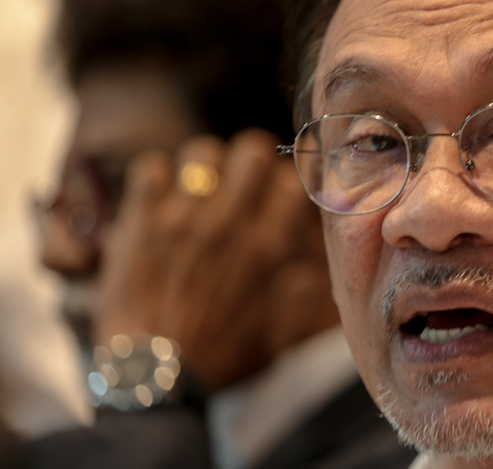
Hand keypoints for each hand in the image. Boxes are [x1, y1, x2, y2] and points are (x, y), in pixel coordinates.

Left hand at [92, 129, 337, 391]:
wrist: (154, 379)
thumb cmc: (218, 361)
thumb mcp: (278, 332)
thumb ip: (303, 298)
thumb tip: (316, 274)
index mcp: (268, 248)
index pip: (293, 182)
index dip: (285, 184)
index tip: (276, 195)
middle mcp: (230, 224)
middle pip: (253, 150)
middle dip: (246, 162)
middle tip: (236, 182)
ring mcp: (184, 218)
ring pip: (202, 151)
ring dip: (199, 168)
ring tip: (194, 189)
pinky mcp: (140, 222)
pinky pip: (149, 167)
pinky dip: (153, 179)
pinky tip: (156, 199)